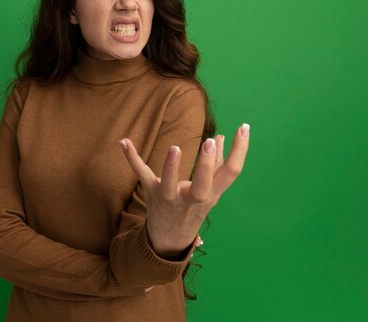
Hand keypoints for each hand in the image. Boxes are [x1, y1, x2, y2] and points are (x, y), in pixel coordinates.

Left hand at [119, 124, 249, 258]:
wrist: (170, 240)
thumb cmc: (193, 207)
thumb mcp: (210, 190)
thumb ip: (216, 164)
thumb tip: (221, 137)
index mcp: (212, 193)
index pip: (231, 173)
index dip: (240, 150)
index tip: (244, 127)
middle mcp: (193, 198)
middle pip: (202, 185)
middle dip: (206, 164)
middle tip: (209, 141)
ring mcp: (170, 197)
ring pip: (170, 185)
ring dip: (171, 167)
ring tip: (175, 148)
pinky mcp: (151, 192)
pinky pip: (142, 175)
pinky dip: (132, 158)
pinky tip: (124, 142)